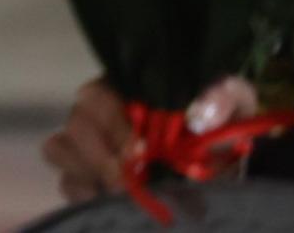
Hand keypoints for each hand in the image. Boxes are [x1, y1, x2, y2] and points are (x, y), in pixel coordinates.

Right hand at [40, 76, 255, 202]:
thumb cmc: (221, 124)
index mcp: (124, 89)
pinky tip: (110, 203)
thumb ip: (223, 95)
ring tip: (120, 192)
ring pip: (59, 150)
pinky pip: (67, 184)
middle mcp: (100, 114)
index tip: (143, 152)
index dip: (111, 124)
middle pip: (74, 126)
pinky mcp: (92, 179)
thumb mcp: (234, 100)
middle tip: (131, 181)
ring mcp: (91, 148)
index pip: (95, 97)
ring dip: (86, 172)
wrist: (228, 165)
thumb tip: (200, 115)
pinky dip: (83, 195)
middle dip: (100, 157)